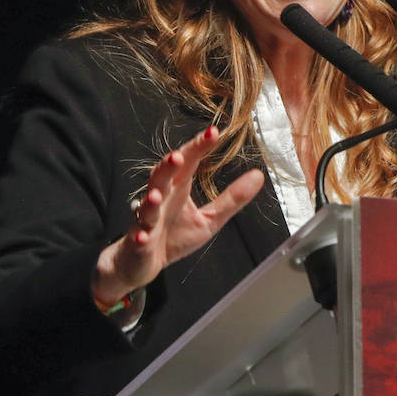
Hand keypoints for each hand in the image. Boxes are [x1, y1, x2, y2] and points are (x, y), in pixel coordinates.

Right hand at [91, 126, 264, 310]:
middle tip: (177, 156)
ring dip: (151, 201)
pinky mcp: (138, 244)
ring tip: (157, 196)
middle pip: (162, 178)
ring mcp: (146, 221)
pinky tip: (143, 236)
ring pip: (146, 207)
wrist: (140, 263)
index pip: (188, 163)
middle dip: (168, 167)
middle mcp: (160, 200)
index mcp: (177, 189)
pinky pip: (138, 239)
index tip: (213, 132)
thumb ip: (232, 198)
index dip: (198, 147)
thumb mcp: (209, 218)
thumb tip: (259, 175)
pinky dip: (139, 237)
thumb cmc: (173, 237)